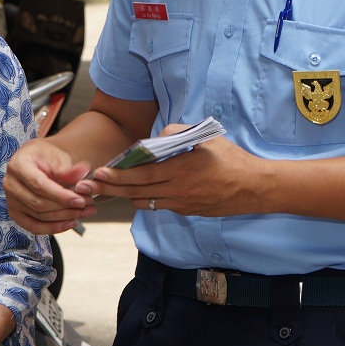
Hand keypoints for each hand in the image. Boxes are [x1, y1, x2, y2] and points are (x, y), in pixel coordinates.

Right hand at [4, 139, 95, 234]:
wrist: (33, 160)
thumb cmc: (45, 157)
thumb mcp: (57, 156)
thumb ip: (68, 168)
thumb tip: (81, 173)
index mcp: (18, 165)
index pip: (39, 185)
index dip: (61, 196)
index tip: (80, 200)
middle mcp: (10, 184)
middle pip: (38, 203)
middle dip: (65, 208)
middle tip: (86, 205)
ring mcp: (10, 200)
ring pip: (38, 216)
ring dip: (63, 218)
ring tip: (83, 212)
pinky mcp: (15, 213)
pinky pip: (33, 226)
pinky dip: (52, 228)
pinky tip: (69, 223)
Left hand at [79, 129, 262, 217]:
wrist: (255, 188)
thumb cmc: (232, 159)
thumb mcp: (206, 138)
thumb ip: (176, 134)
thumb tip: (154, 139)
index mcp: (180, 169)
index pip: (140, 175)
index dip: (117, 176)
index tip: (99, 172)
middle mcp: (178, 190)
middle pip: (136, 192)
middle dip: (111, 189)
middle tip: (90, 186)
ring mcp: (182, 204)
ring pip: (145, 202)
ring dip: (126, 195)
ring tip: (109, 189)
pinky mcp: (187, 211)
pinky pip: (159, 205)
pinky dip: (145, 198)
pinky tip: (137, 191)